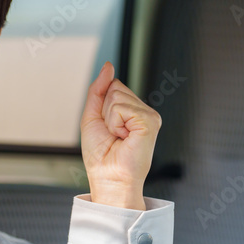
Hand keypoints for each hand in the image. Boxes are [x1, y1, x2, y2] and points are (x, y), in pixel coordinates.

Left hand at [80, 61, 160, 209]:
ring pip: (117, 96)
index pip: (113, 87)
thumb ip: (99, 90)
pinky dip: (115, 123)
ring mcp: (149, 115)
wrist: (108, 178)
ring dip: (109, 120)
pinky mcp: (150, 121)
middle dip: (104, 112)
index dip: (101, 106)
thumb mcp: (92, 117)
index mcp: (132, 111)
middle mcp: (143, 111)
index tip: (107, 129)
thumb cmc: (101, 156)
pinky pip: (121, 107)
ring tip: (118, 137)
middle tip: (112, 134)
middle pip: (115, 88)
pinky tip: (124, 137)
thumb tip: (108, 66)